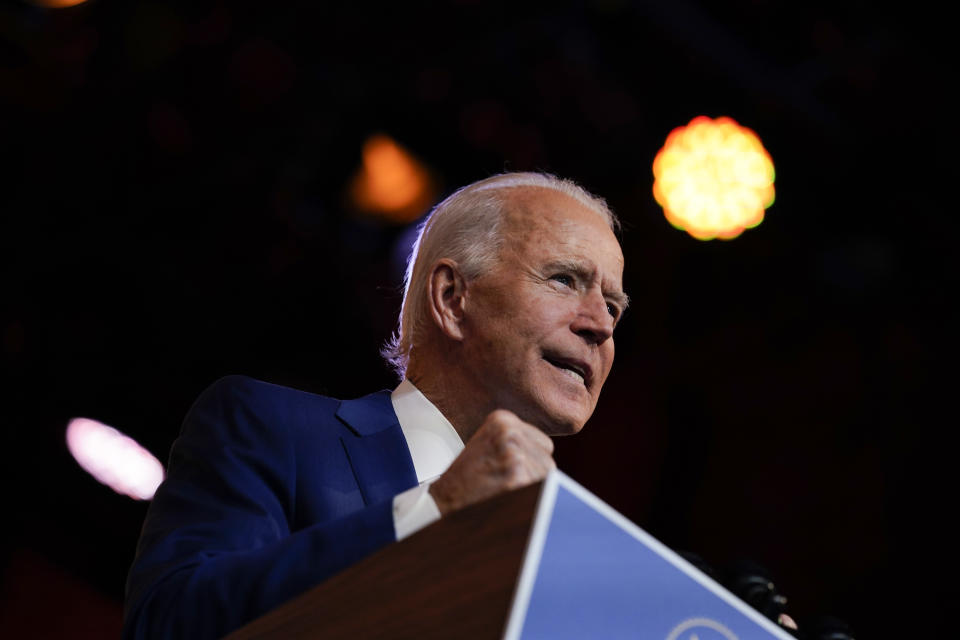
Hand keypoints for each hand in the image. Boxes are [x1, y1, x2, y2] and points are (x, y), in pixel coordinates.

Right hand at [429, 409, 555, 515]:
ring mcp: (514, 454)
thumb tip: (550, 457)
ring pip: (547, 477)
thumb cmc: (467, 480)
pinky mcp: (517, 477)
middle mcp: (510, 431)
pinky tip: (506, 500)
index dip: (529, 463)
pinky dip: (529, 501)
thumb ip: (519, 443)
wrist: (442, 504)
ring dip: (532, 489)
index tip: (505, 471)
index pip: (543, 444)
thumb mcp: (489, 446)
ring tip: (502, 491)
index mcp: (502, 419)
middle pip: (547, 460)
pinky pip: (541, 492)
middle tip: (502, 484)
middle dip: (532, 476)